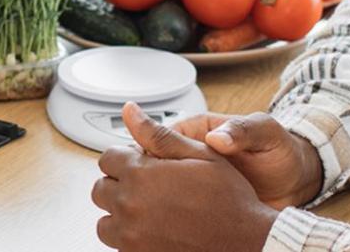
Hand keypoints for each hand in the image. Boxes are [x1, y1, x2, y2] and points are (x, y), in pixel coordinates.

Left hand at [92, 103, 279, 251]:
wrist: (248, 242)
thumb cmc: (229, 200)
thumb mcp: (199, 154)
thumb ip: (158, 133)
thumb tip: (130, 111)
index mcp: (141, 174)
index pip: (107, 158)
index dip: (126, 159)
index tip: (142, 166)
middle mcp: (129, 205)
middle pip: (101, 190)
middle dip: (120, 185)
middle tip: (148, 189)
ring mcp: (131, 235)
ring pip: (105, 222)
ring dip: (120, 215)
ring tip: (149, 212)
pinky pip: (118, 245)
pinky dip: (130, 238)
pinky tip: (155, 231)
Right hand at [169, 111, 323, 208]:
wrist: (296, 181)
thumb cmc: (281, 151)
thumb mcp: (266, 133)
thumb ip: (242, 131)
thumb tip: (216, 138)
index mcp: (199, 130)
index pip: (162, 137)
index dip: (154, 150)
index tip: (156, 166)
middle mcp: (192, 155)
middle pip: (158, 164)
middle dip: (157, 177)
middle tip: (168, 192)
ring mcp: (195, 179)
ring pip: (166, 187)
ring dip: (166, 197)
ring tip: (180, 209)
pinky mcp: (203, 201)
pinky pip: (183, 207)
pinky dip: (180, 213)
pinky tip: (190, 220)